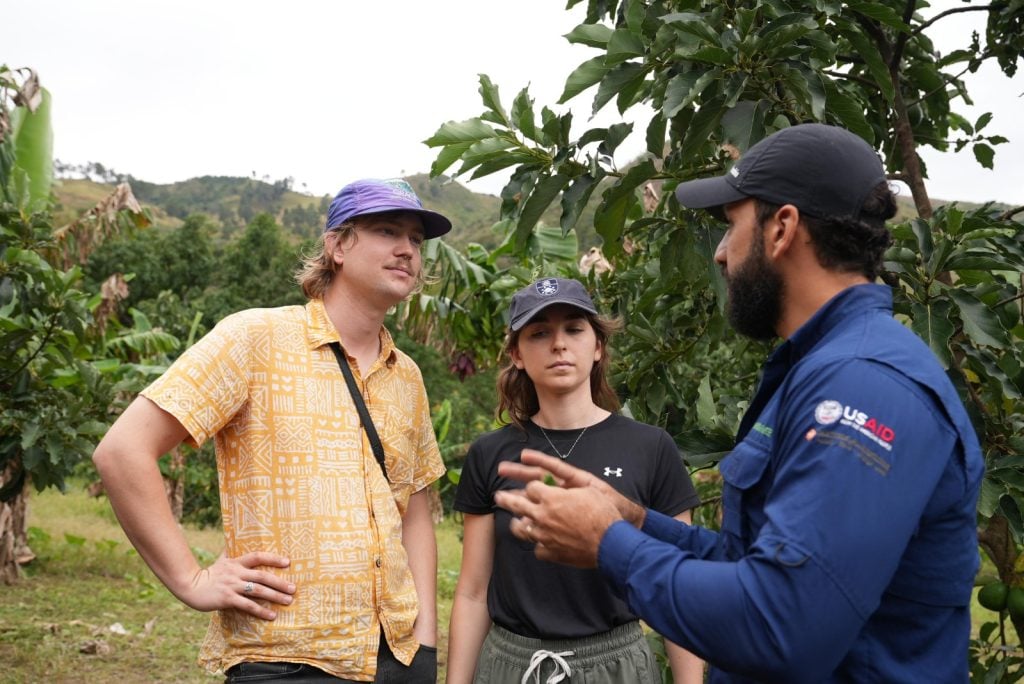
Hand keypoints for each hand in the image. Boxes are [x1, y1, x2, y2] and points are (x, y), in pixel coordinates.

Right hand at [179, 551, 294, 619]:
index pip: (258, 556)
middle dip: (280, 582)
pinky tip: (272, 616)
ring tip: (288, 601)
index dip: (273, 558)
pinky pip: (247, 605)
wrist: (190, 586)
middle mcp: (236, 573)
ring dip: (275, 596)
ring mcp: (232, 586)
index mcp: (236, 562)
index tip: (288, 562)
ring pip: (258, 591)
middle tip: (294, 588)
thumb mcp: (221, 560)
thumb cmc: (209, 574)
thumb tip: (236, 539)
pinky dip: (261, 611)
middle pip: (262, 576)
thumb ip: (231, 553)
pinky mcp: (227, 599)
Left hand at [493, 449, 640, 567]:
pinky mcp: (550, 552)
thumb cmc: (602, 513)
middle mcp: (543, 515)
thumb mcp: (586, 492)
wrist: (610, 542)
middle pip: (518, 504)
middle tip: (498, 496)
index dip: (532, 487)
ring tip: (515, 522)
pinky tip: (540, 543)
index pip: (532, 487)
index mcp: (551, 497)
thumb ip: (566, 489)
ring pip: (521, 529)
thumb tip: (554, 491)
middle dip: (506, 499)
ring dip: (517, 524)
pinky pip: (537, 548)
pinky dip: (539, 545)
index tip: (531, 488)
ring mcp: (544, 535)